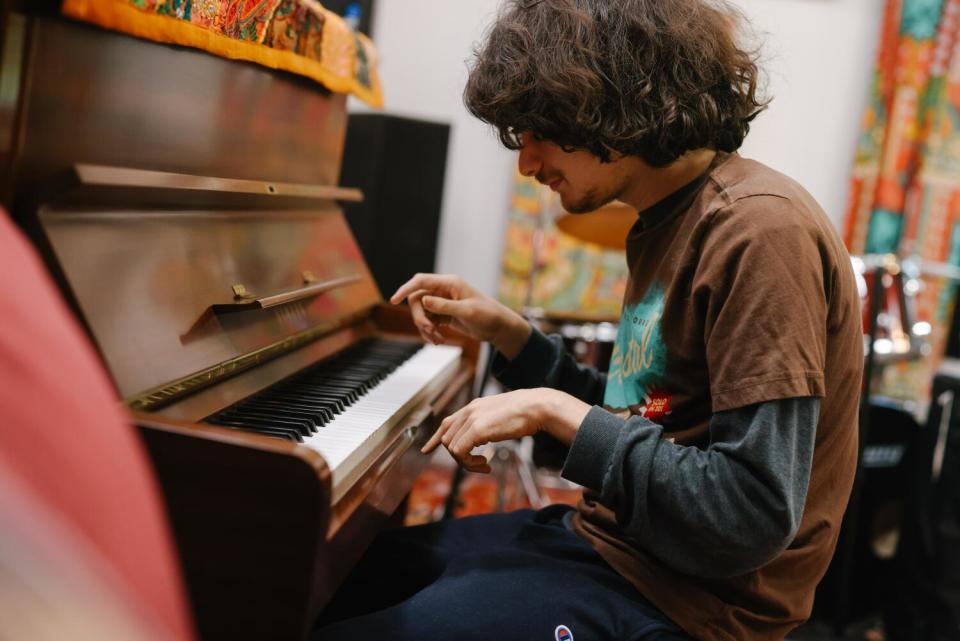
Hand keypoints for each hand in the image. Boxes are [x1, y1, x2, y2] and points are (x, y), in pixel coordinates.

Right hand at [391, 273, 530, 358]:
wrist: (498, 328)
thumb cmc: (488, 315)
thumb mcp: (467, 312)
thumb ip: (445, 306)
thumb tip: (424, 301)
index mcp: (449, 283)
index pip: (421, 281)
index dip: (405, 289)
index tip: (393, 300)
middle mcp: (443, 290)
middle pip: (416, 299)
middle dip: (418, 317)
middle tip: (428, 330)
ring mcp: (442, 303)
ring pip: (420, 313)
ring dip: (424, 328)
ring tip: (436, 339)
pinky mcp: (443, 315)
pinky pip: (427, 322)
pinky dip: (429, 332)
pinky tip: (437, 340)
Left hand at [422, 388, 590, 472]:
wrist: (536, 407)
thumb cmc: (524, 413)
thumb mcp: (499, 416)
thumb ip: (485, 423)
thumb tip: (480, 436)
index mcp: (473, 407)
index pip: (447, 422)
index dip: (436, 438)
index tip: (427, 449)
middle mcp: (469, 411)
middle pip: (447, 439)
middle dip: (459, 457)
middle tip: (481, 464)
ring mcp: (471, 419)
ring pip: (452, 448)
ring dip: (466, 462)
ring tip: (485, 465)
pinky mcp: (477, 429)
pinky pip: (460, 452)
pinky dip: (470, 463)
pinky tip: (487, 463)